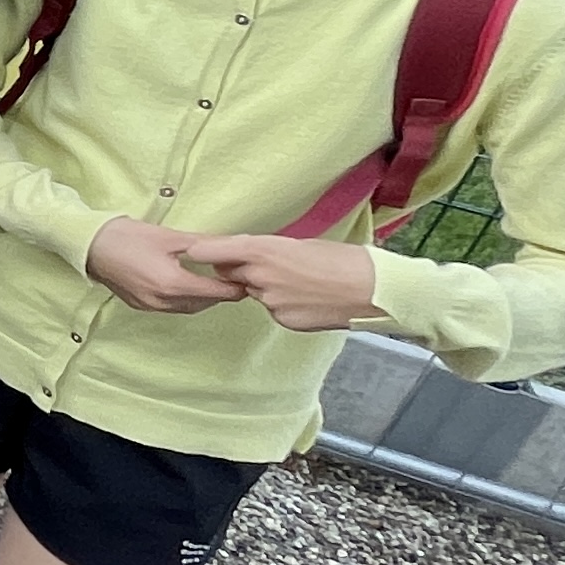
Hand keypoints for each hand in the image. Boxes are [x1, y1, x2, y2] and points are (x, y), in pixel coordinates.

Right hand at [84, 218, 248, 314]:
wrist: (88, 245)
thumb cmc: (127, 236)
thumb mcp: (169, 236)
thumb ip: (204, 244)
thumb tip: (236, 243)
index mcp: (173, 284)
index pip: (218, 293)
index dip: (236, 286)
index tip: (246, 276)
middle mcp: (163, 301)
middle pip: (207, 303)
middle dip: (222, 291)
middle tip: (233, 275)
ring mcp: (151, 306)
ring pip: (191, 308)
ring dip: (205, 297)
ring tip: (213, 279)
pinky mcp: (142, 306)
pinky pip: (174, 308)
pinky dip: (187, 299)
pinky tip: (187, 284)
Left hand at [183, 232, 386, 333]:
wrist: (373, 290)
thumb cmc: (342, 259)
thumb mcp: (300, 244)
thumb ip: (269, 251)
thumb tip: (252, 255)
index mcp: (263, 250)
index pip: (212, 251)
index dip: (202, 252)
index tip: (191, 251)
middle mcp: (260, 276)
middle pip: (231, 273)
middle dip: (240, 270)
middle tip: (269, 265)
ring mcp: (270, 301)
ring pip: (256, 292)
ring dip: (267, 287)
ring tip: (301, 282)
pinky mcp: (283, 319)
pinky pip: (274, 309)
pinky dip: (284, 304)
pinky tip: (308, 299)